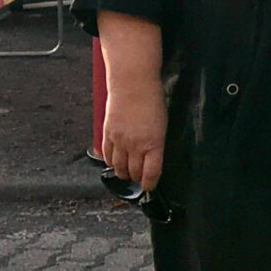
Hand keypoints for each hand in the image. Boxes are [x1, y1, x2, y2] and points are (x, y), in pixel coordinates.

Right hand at [100, 79, 168, 193]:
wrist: (133, 84)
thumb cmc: (153, 100)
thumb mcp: (163, 124)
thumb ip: (157, 143)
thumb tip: (153, 156)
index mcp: (153, 143)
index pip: (151, 173)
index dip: (150, 183)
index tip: (150, 186)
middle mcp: (135, 145)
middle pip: (133, 172)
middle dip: (137, 178)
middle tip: (140, 179)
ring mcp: (119, 141)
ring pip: (118, 167)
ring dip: (123, 173)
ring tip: (128, 173)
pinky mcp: (107, 134)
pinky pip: (107, 156)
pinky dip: (110, 162)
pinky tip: (115, 162)